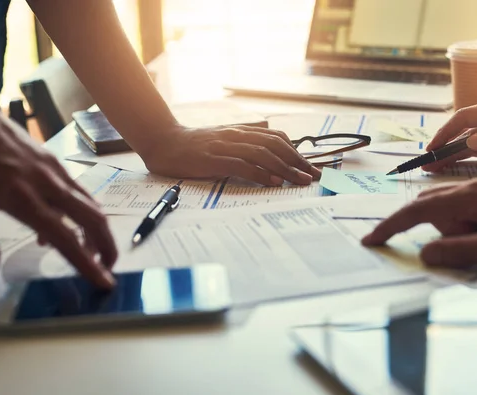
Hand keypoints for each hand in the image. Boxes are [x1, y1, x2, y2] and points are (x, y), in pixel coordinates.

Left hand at [0, 71, 116, 287]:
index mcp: (22, 199)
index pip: (65, 238)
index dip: (87, 263)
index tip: (105, 281)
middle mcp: (46, 185)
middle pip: (92, 219)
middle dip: (107, 246)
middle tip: (107, 267)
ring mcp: (54, 172)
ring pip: (90, 205)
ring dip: (97, 231)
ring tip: (90, 251)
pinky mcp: (55, 163)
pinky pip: (78, 193)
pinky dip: (81, 213)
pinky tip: (62, 225)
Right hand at [139, 124, 321, 185]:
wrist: (164, 142)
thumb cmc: (194, 144)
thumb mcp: (223, 136)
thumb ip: (245, 135)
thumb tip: (268, 132)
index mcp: (241, 131)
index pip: (276, 138)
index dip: (296, 151)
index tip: (310, 167)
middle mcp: (237, 135)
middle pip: (275, 146)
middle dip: (297, 162)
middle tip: (312, 176)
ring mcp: (225, 146)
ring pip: (263, 154)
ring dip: (285, 168)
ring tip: (300, 180)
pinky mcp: (214, 159)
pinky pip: (242, 165)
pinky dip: (260, 173)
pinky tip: (273, 181)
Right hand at [362, 177, 476, 267]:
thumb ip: (461, 250)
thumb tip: (425, 255)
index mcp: (472, 195)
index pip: (418, 210)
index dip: (392, 226)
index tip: (372, 239)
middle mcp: (474, 189)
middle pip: (433, 210)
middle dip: (441, 233)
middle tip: (475, 246)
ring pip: (451, 215)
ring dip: (462, 234)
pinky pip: (467, 215)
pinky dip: (469, 230)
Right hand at [423, 100, 476, 171]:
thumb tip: (471, 141)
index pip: (465, 118)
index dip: (447, 131)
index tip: (434, 147)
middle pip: (460, 131)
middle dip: (442, 146)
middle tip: (426, 162)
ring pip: (464, 143)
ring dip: (447, 155)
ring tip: (431, 168)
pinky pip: (472, 152)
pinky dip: (458, 158)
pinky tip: (446, 166)